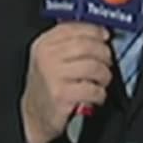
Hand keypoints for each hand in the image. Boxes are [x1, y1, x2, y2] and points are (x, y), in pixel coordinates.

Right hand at [21, 23, 113, 142]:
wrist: (35, 115)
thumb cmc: (48, 85)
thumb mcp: (50, 57)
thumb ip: (70, 41)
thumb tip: (99, 30)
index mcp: (44, 44)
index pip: (74, 28)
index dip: (95, 30)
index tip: (105, 36)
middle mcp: (47, 57)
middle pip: (87, 46)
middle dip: (104, 54)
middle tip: (107, 61)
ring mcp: (53, 76)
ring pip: (93, 67)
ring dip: (104, 75)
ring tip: (101, 80)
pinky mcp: (62, 95)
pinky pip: (92, 89)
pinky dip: (99, 93)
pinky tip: (95, 95)